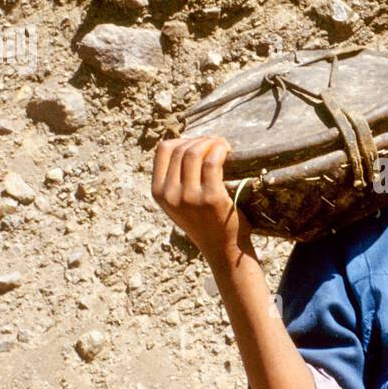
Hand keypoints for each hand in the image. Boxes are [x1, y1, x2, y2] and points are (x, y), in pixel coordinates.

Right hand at [151, 135, 252, 263]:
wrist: (223, 248)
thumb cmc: (205, 221)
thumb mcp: (179, 202)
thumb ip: (175, 178)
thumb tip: (187, 142)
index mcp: (158, 193)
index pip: (163, 150)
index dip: (183, 140)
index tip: (200, 144)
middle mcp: (169, 195)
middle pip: (181, 149)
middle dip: (201, 140)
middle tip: (217, 144)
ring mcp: (188, 197)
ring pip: (195, 153)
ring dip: (212, 142)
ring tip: (224, 147)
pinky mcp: (210, 198)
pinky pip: (212, 162)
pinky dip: (221, 150)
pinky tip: (229, 152)